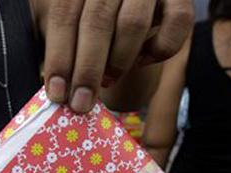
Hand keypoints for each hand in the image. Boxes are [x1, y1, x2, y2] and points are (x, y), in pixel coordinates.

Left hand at [43, 0, 193, 111]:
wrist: (129, 0)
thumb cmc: (92, 16)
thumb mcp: (70, 19)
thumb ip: (60, 41)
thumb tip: (53, 85)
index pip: (64, 13)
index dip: (59, 56)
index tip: (57, 93)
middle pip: (97, 21)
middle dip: (87, 70)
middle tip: (80, 104)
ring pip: (133, 23)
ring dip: (117, 61)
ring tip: (106, 81)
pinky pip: (176, 23)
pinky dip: (159, 49)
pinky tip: (141, 61)